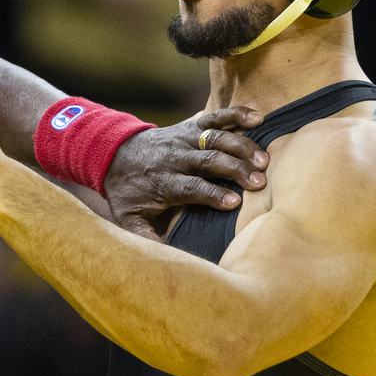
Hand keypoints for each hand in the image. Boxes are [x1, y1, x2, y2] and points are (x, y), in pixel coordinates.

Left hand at [103, 107, 268, 238]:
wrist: (112, 154)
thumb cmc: (128, 192)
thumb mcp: (128, 218)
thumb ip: (145, 238)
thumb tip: (165, 260)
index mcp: (162, 182)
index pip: (190, 188)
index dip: (212, 194)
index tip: (235, 202)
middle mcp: (174, 158)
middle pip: (207, 161)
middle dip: (234, 169)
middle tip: (260, 181)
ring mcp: (183, 139)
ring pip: (214, 138)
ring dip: (241, 146)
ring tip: (263, 159)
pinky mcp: (190, 126)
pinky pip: (214, 117)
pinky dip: (236, 115)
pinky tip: (258, 118)